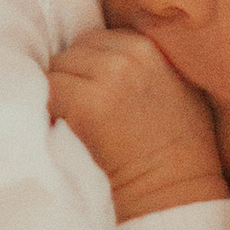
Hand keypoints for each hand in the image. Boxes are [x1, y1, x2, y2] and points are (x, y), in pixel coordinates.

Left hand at [51, 23, 228, 219]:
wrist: (175, 190)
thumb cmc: (180, 148)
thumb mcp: (175, 87)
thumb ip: (144, 64)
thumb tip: (106, 56)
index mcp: (148, 47)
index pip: (97, 39)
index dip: (89, 66)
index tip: (91, 90)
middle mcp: (127, 56)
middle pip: (73, 51)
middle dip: (72, 77)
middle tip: (79, 108)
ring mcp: (107, 77)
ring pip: (57, 69)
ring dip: (58, 92)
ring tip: (72, 120)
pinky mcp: (86, 104)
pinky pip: (48, 93)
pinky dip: (49, 110)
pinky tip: (63, 129)